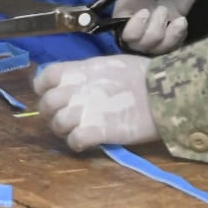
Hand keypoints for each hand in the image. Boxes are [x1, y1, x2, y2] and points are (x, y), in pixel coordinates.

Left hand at [33, 55, 157, 151]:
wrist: (164, 91)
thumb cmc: (143, 75)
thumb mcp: (110, 65)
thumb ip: (89, 73)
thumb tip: (78, 83)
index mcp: (81, 70)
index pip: (45, 77)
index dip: (43, 87)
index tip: (51, 92)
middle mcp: (78, 89)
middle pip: (46, 103)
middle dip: (52, 112)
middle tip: (67, 115)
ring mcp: (86, 110)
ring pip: (57, 124)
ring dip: (64, 129)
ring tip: (78, 128)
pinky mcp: (97, 131)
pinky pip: (74, 140)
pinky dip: (77, 142)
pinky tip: (87, 140)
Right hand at [112, 0, 206, 54]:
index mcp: (126, 5)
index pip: (121, 30)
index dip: (133, 29)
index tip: (146, 12)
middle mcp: (136, 20)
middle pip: (136, 45)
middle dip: (152, 35)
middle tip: (163, 10)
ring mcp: (153, 27)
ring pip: (153, 49)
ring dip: (167, 39)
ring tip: (177, 19)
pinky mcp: (169, 31)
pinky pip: (169, 46)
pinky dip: (177, 38)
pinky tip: (182, 22)